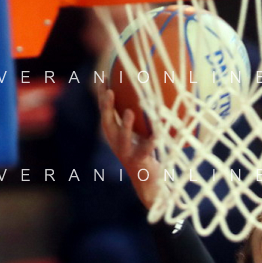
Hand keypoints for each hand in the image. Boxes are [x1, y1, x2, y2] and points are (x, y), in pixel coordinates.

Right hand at [98, 88, 162, 208]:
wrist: (147, 184)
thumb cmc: (144, 155)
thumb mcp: (140, 135)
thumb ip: (140, 120)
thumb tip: (149, 97)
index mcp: (115, 135)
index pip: (106, 112)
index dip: (103, 96)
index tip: (103, 78)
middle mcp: (117, 144)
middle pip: (107, 123)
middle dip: (106, 108)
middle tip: (109, 91)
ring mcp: (126, 154)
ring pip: (123, 139)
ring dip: (125, 125)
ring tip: (128, 112)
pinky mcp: (140, 163)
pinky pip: (146, 150)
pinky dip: (152, 142)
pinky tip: (158, 134)